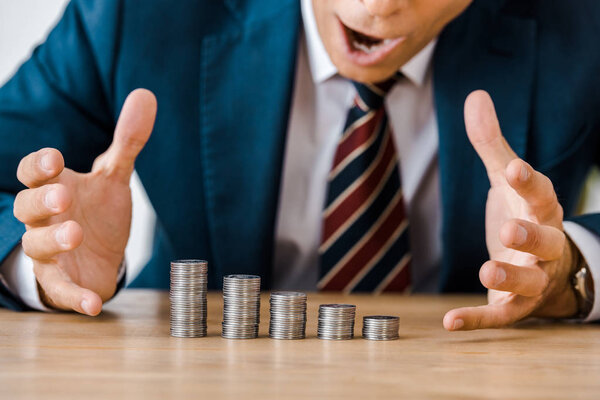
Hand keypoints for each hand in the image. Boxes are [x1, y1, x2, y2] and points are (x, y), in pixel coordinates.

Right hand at [13, 89, 156, 315]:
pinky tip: (94, 304)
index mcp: (55, 187)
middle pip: (26, 207)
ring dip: (53, 241)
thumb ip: (127, 141)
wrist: (101, 253)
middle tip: (63, 195)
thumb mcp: (114, 176)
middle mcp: (45, 220)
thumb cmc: (99, 210)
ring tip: (75, 233)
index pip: (33, 173)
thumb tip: (146, 94)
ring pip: (37, 246)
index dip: (39, 166)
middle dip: (42, 200)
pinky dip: (75, 297)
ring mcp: (50, 253)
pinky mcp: (63, 282)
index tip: (55, 158)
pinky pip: (62, 291)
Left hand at [443, 90, 578, 330]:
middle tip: (511, 229)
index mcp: (542, 209)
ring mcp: (532, 278)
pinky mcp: (515, 305)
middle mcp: (544, 245)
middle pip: (544, 242)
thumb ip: (491, 143)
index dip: (528, 181)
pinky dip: (477, 319)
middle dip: (530, 236)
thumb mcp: (507, 179)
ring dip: (509, 278)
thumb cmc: (526, 214)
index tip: (513, 167)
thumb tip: (476, 95)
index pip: (540, 193)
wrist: (550, 265)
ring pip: (528, 283)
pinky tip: (450, 323)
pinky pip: (500, 315)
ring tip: (486, 270)